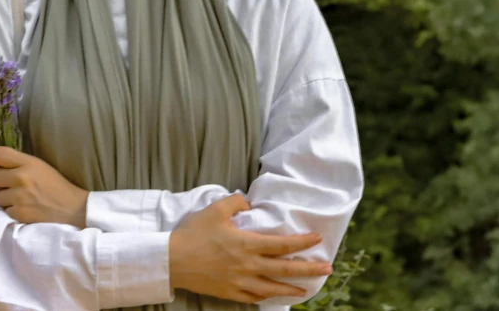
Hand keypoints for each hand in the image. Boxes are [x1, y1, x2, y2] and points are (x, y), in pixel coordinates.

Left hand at [0, 147, 88, 228]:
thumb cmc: (56, 186)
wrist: (73, 209)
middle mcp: (21, 177)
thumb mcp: (40, 166)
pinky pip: (4, 210)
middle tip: (7, 184)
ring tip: (20, 198)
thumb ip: (18, 163)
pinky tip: (25, 208)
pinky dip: (13, 210)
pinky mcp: (19, 213)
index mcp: (28, 162)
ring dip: (5, 198)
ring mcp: (19, 196)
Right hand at [169, 194, 331, 303]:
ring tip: (305, 289)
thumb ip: (235, 202)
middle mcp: (247, 265)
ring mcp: (239, 281)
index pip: (282, 244)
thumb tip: (248, 202)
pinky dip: (265, 297)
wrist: (172, 260)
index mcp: (246, 244)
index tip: (318, 239)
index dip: (302, 242)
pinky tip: (272, 295)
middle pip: (284, 270)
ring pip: (271, 288)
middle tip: (326, 269)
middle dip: (308, 269)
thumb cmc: (193, 234)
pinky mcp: (228, 292)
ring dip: (291, 289)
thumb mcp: (215, 210)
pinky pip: (252, 297)